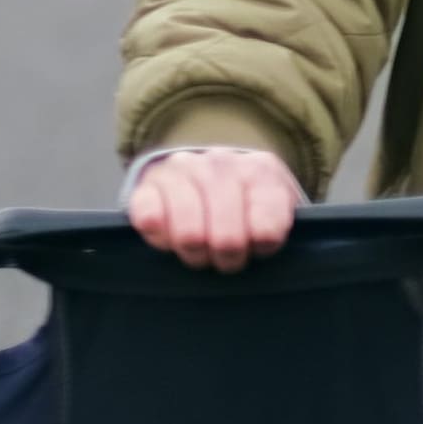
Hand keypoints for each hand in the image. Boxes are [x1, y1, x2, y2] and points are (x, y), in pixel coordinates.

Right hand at [128, 144, 300, 271]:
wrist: (205, 176)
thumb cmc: (247, 205)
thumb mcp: (276, 211)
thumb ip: (276, 227)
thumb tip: (262, 242)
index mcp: (261, 172)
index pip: (267, 230)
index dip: (262, 249)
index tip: (259, 248)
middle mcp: (220, 164)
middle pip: (227, 239)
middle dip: (227, 259)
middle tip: (227, 258)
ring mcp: (181, 170)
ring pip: (190, 235)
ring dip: (196, 254)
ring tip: (202, 252)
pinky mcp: (146, 184)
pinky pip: (150, 221)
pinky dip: (162, 241)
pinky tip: (172, 239)